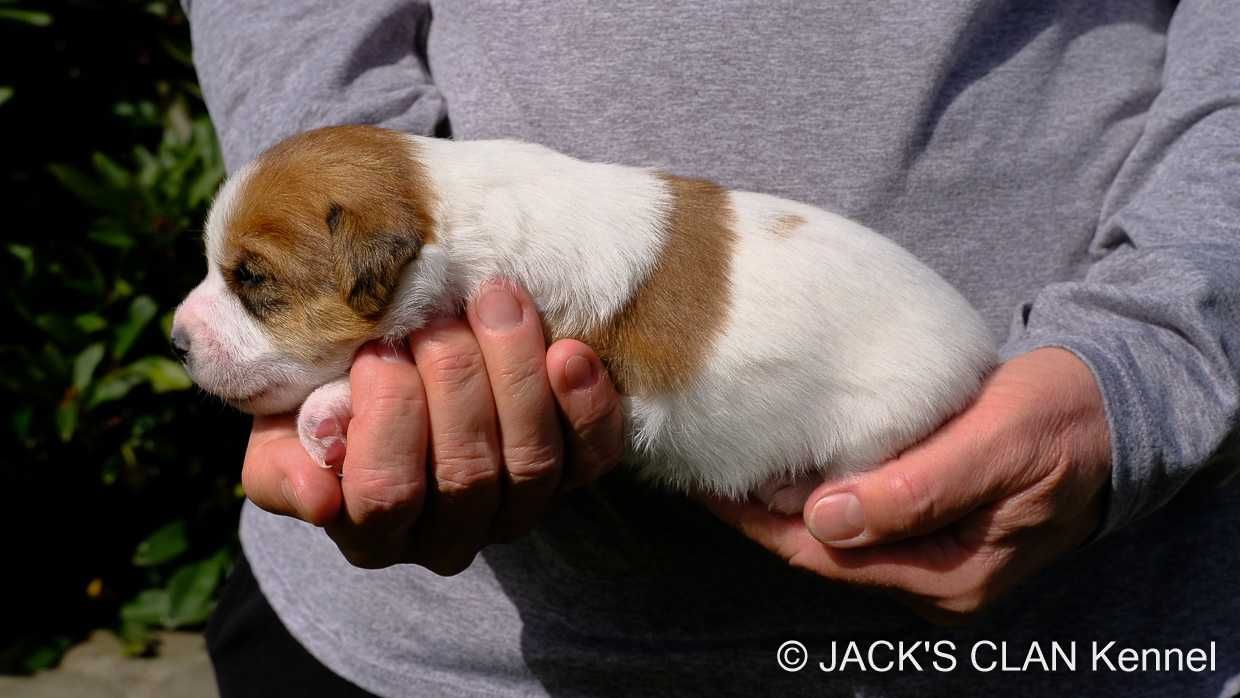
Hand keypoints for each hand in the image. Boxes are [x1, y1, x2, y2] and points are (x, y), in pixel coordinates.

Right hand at [240, 281, 624, 572]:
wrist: (391, 371)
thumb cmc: (326, 401)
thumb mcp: (281, 432)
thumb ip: (284, 468)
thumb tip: (319, 498)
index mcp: (374, 531)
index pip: (386, 495)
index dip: (386, 418)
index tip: (377, 350)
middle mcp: (452, 534)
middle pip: (466, 474)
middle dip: (453, 381)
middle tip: (436, 316)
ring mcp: (518, 506)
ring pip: (532, 462)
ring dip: (516, 375)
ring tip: (496, 303)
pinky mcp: (573, 473)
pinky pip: (593, 453)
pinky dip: (586, 405)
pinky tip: (571, 353)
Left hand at [705, 348, 1111, 622]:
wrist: (1111, 412)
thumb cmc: (1061, 420)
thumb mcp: (997, 444)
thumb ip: (919, 488)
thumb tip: (826, 520)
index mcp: (950, 576)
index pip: (829, 557)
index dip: (763, 525)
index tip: (712, 488)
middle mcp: (934, 580)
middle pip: (823, 553)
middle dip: (761, 516)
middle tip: (706, 468)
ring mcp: (933, 557)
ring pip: (835, 536)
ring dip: (784, 504)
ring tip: (731, 462)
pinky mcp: (931, 525)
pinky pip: (859, 516)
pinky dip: (817, 490)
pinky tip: (784, 462)